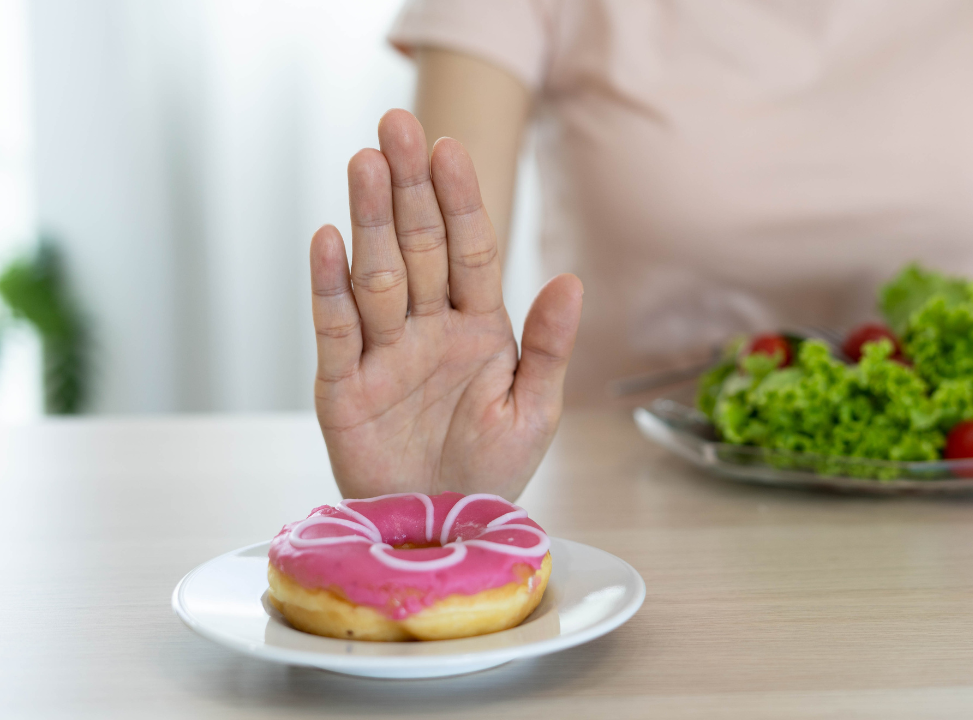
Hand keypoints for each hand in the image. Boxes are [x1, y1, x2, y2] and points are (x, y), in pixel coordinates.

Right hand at [310, 109, 582, 500]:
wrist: (444, 532)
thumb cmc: (493, 471)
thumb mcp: (535, 410)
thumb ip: (549, 345)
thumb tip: (573, 280)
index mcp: (478, 326)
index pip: (469, 250)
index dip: (462, 201)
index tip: (452, 149)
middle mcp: (426, 328)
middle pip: (417, 246)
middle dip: (408, 188)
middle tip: (396, 126)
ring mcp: (382, 353)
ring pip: (375, 274)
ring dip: (369, 220)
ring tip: (363, 163)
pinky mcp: (341, 387)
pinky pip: (335, 329)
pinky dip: (330, 287)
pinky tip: (328, 239)